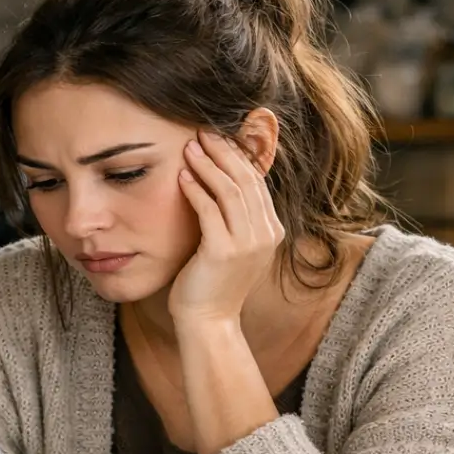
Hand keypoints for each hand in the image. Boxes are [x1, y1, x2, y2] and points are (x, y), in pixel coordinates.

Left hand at [168, 131, 285, 325]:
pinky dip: (195, 190)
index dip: (238, 157)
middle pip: (247, 180)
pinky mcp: (224, 252)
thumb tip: (221, 183)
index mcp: (272, 231)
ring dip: (208, 165)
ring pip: (231, 191)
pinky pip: (210, 210)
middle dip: (224, 152)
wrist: (209, 321)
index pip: (257, 183)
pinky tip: (182, 177)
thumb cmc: (213, 284)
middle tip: (203, 132)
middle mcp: (266, 235)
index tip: (218, 138)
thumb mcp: (233, 247)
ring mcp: (247, 244)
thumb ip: (235, 219)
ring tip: (190, 148)